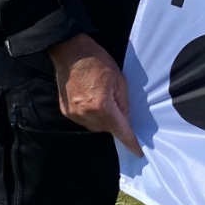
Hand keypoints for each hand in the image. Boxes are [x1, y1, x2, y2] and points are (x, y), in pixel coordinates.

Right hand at [47, 33, 140, 152]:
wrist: (71, 52)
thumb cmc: (97, 61)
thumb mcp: (119, 79)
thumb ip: (123, 103)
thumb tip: (125, 119)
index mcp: (102, 105)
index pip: (120, 130)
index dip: (130, 142)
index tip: (138, 152)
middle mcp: (86, 113)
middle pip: (107, 129)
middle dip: (115, 122)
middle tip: (115, 104)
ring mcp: (74, 114)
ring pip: (95, 127)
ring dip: (102, 120)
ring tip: (101, 98)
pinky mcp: (66, 111)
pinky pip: (83, 121)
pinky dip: (90, 115)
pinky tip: (90, 99)